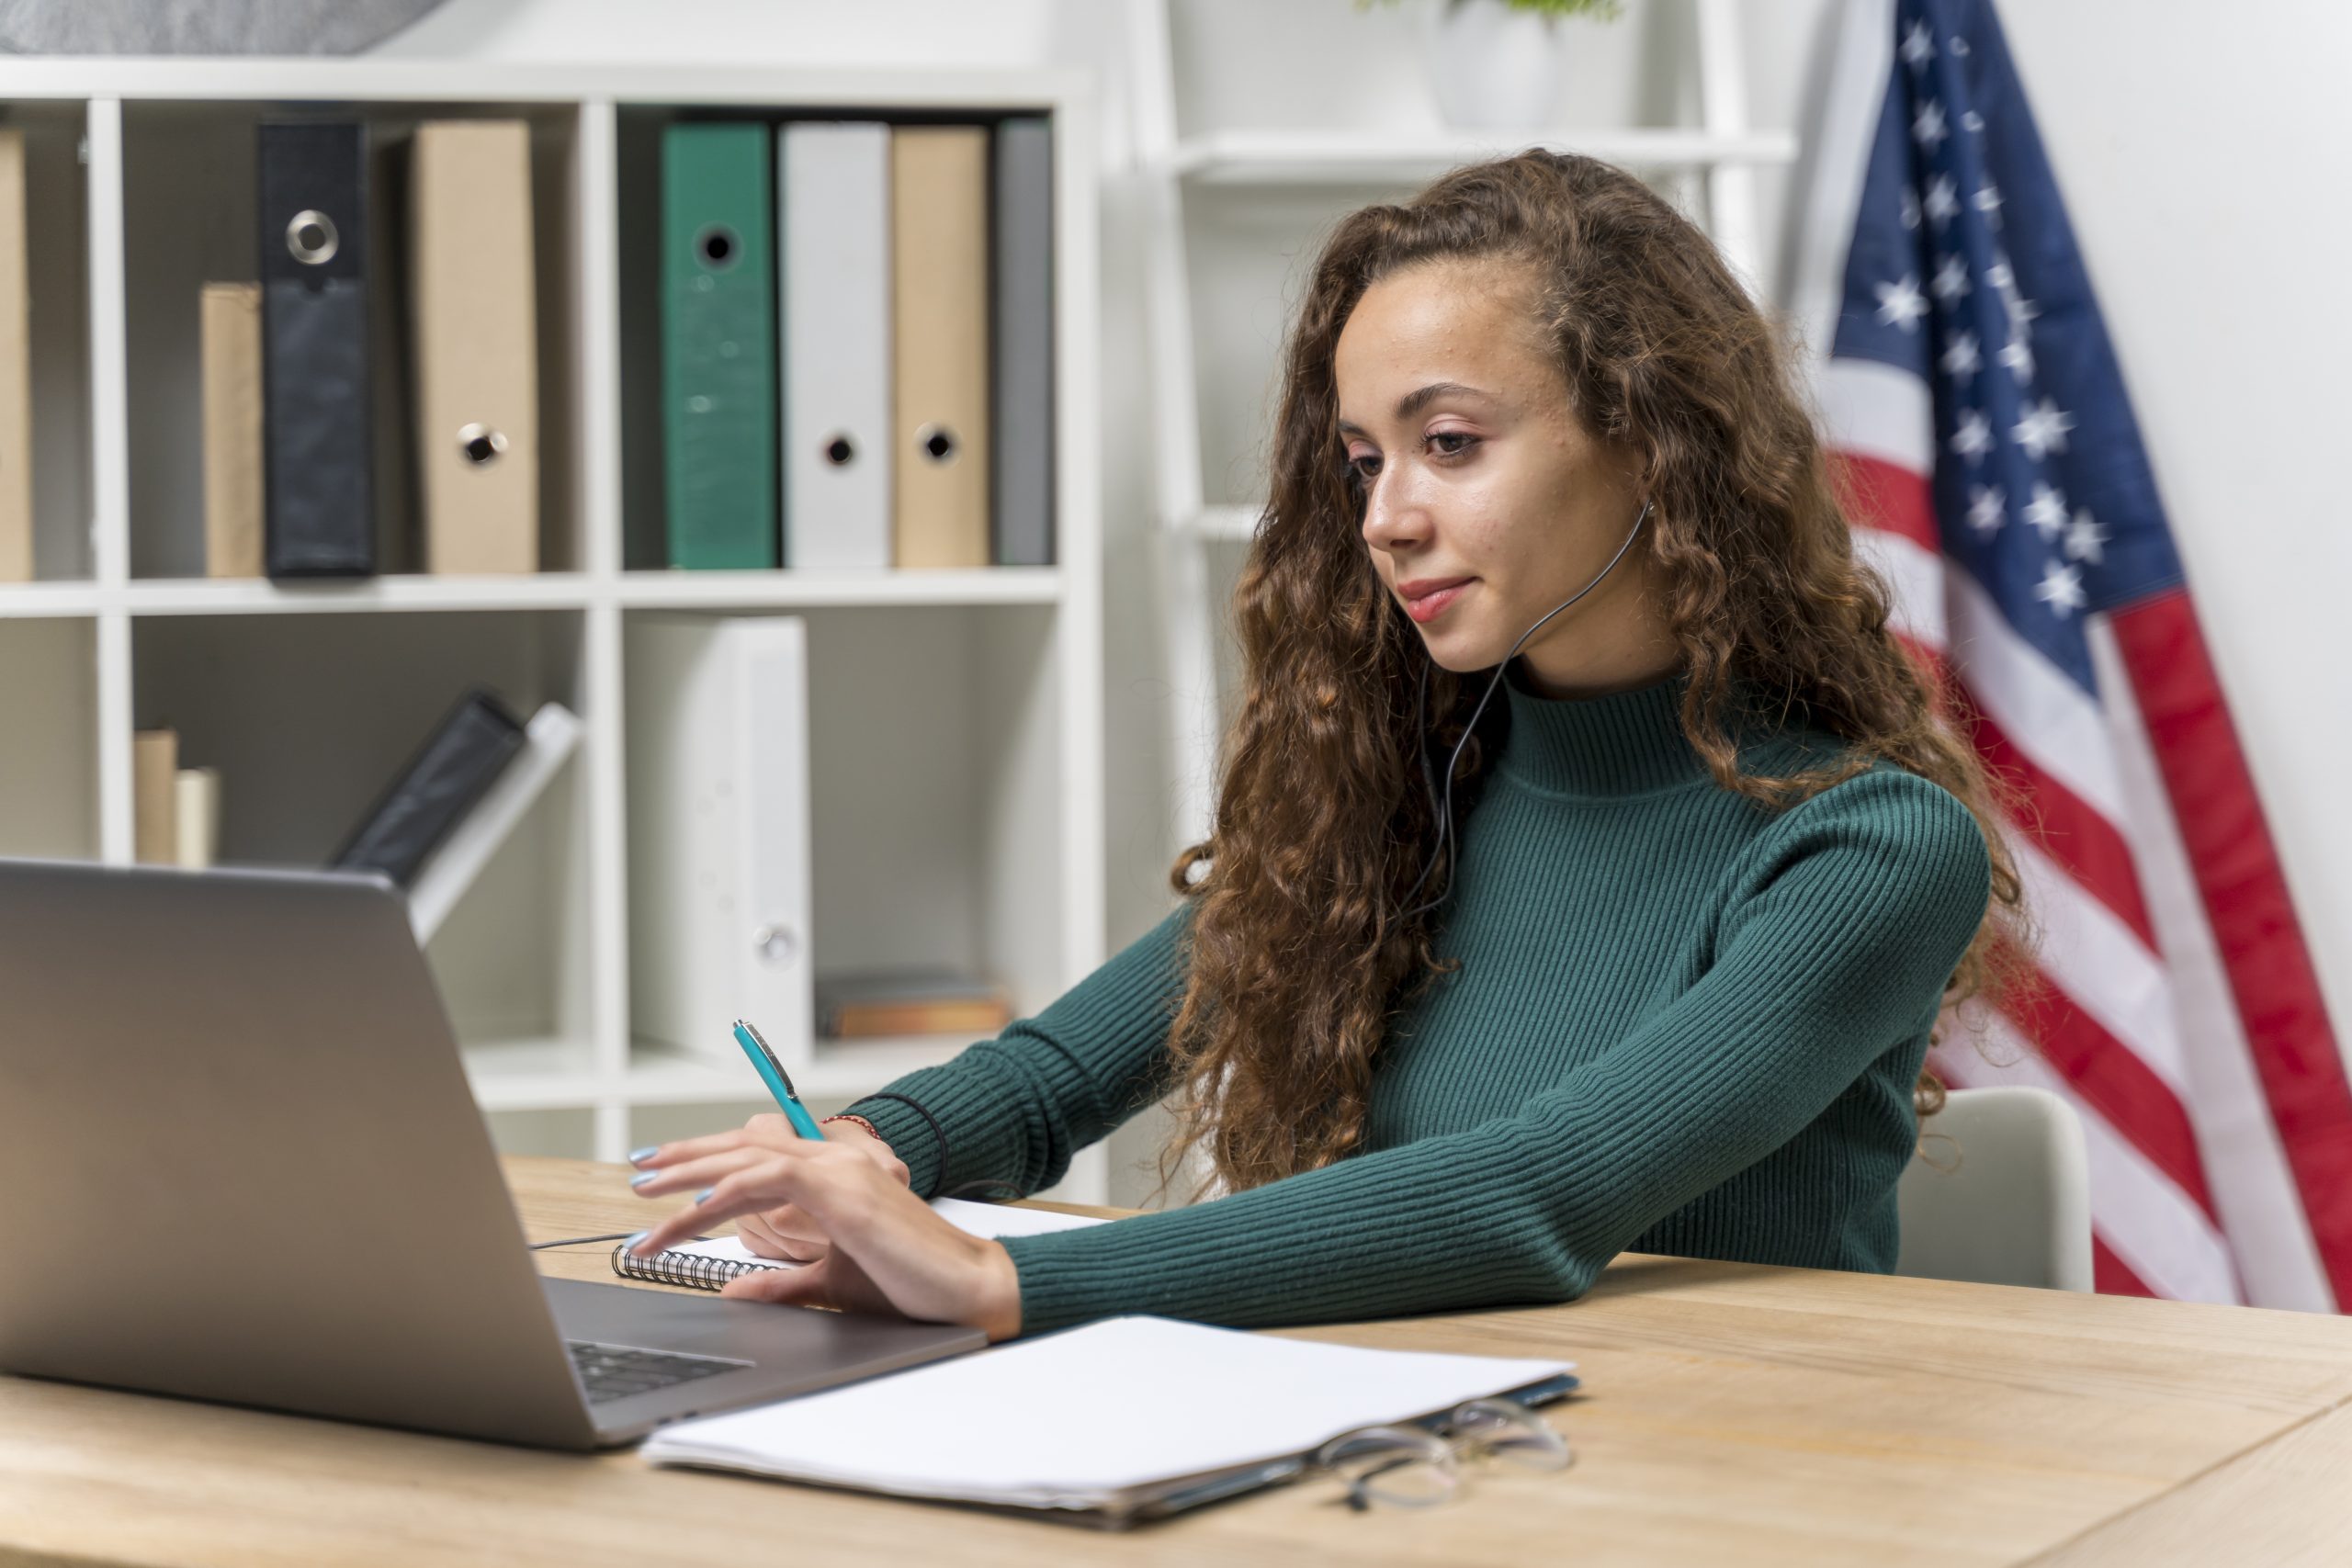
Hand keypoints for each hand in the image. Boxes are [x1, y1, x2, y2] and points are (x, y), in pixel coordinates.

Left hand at [624, 1126, 1022, 1341]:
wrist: (965, 1287)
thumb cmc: (909, 1282)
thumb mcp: (829, 1280)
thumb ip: (782, 1282)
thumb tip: (737, 1289)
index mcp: (833, 1173)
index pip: (755, 1154)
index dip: (705, 1160)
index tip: (662, 1177)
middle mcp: (834, 1158)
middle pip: (741, 1146)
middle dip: (683, 1160)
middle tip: (637, 1174)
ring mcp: (838, 1168)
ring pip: (746, 1159)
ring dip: (691, 1179)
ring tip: (648, 1199)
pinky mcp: (841, 1190)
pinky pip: (769, 1180)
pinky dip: (727, 1191)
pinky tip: (695, 1210)